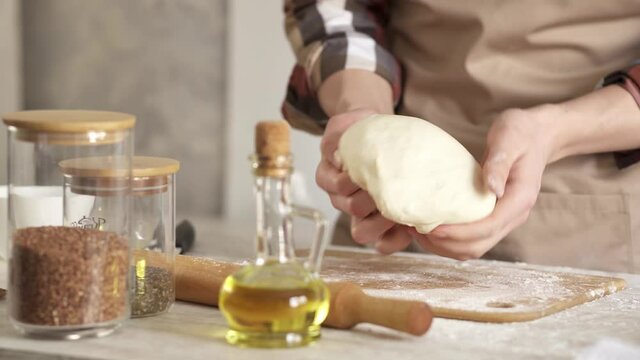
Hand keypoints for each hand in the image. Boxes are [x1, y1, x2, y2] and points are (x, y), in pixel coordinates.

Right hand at [317, 109, 413, 253]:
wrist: (388, 138)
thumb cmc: (366, 132)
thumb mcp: (347, 123)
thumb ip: (336, 135)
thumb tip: (338, 156)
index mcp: (330, 177)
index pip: (333, 185)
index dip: (349, 180)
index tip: (364, 169)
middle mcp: (343, 200)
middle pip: (350, 208)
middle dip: (370, 198)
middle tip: (389, 185)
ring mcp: (363, 215)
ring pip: (362, 232)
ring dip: (381, 222)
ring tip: (400, 208)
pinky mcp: (383, 226)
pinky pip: (384, 243)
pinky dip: (396, 238)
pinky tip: (410, 226)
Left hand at [412, 106, 556, 259]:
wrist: (537, 134)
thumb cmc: (521, 132)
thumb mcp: (510, 138)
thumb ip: (500, 162)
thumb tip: (491, 188)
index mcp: (520, 199)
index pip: (489, 226)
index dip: (460, 232)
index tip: (434, 228)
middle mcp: (514, 215)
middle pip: (479, 244)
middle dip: (447, 243)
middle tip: (417, 230)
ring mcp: (504, 219)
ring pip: (474, 247)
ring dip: (445, 246)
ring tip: (418, 232)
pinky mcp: (493, 217)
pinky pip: (471, 238)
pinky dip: (449, 239)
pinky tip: (430, 227)